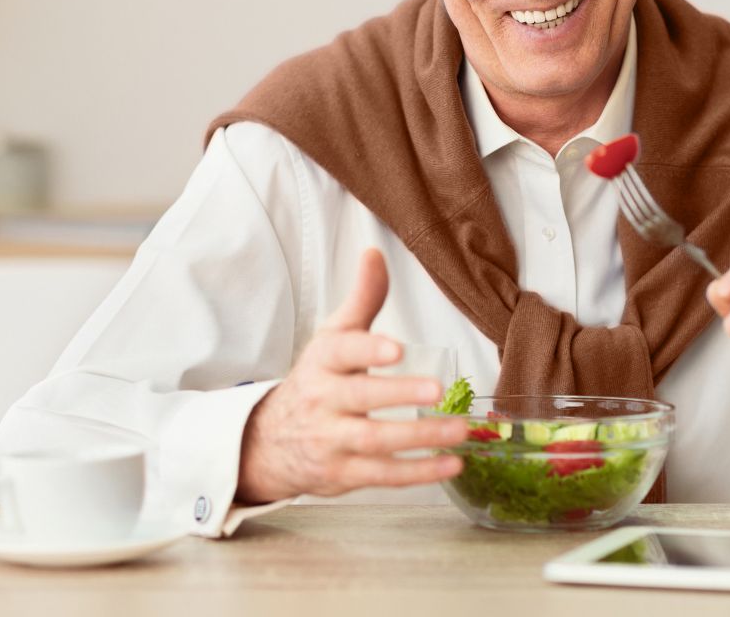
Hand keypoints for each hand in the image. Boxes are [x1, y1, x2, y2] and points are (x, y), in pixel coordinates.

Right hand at [236, 248, 468, 502]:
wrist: (269, 442)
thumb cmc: (316, 381)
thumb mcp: (333, 337)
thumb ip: (362, 299)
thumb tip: (375, 253)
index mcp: (323, 363)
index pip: (341, 353)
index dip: (368, 349)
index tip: (396, 347)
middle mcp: (324, 401)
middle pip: (359, 398)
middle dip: (397, 394)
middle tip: (437, 389)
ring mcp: (333, 441)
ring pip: (375, 441)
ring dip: (419, 437)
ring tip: (460, 430)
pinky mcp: (344, 473)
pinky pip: (382, 476)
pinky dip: (418, 473)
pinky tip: (451, 464)